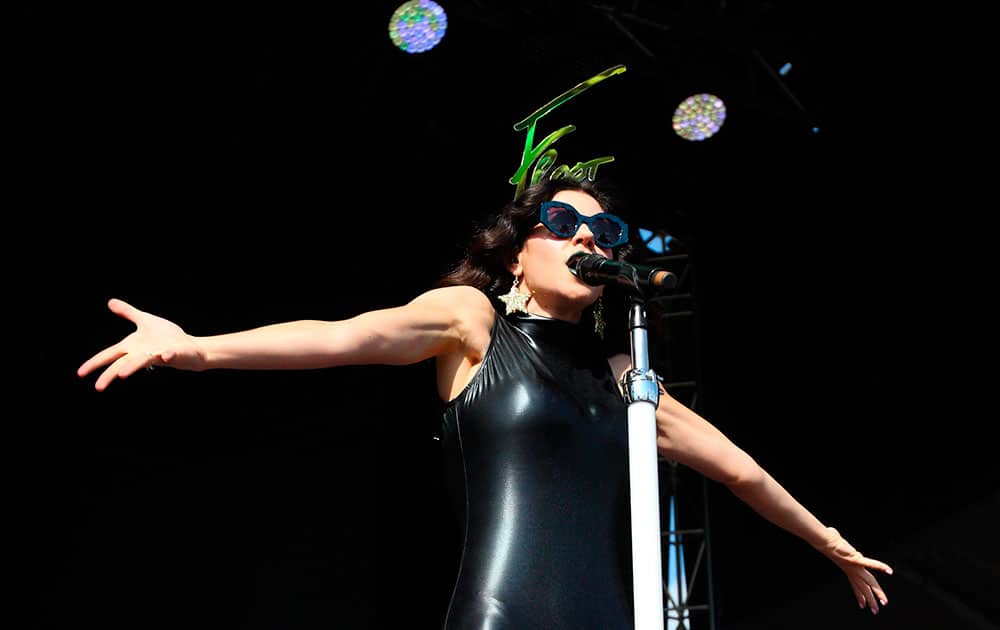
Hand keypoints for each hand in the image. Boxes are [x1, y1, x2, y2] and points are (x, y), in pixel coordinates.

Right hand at [77, 298, 202, 390]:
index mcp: (133, 346)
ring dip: (133, 367)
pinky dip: (168, 356)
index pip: (110, 355)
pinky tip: (165, 356)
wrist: (189, 346)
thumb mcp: (145, 320)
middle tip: (98, 387)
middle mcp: (142, 353)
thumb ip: (128, 312)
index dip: (95, 363)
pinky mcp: (174, 354)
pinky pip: (170, 355)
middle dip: (110, 374)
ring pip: (143, 362)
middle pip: (122, 364)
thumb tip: (110, 302)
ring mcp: (158, 355)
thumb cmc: (166, 336)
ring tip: (121, 375)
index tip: (80, 373)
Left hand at [816, 526, 892, 614]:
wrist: (824, 540)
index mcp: (848, 570)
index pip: (855, 586)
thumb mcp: (835, 544)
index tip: (862, 606)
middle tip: (875, 612)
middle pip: (863, 588)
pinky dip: (880, 566)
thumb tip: (833, 532)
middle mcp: (852, 571)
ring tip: (885, 602)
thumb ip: (837, 540)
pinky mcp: (856, 559)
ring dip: (878, 593)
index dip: (859, 596)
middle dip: (870, 601)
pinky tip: (889, 571)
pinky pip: (871, 564)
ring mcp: (855, 566)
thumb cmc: (828, 540)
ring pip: (869, 582)